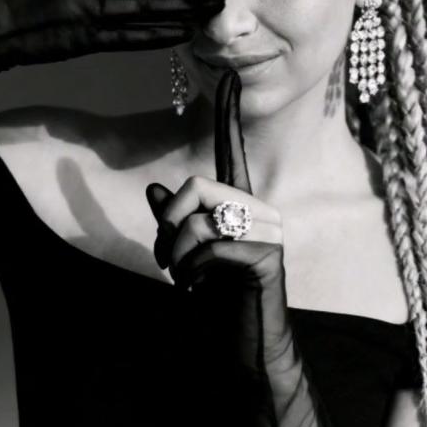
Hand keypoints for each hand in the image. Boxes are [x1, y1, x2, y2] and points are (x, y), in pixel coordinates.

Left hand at [145, 67, 292, 372]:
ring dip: (175, 258)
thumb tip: (157, 191)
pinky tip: (199, 293)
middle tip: (164, 263)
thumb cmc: (221, 304)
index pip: (233, 151)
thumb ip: (174, 225)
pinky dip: (192, 276)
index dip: (230, 114)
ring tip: (184, 283)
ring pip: (199, 221)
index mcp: (241, 205)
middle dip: (166, 226)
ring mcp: (269, 234)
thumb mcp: (188, 260)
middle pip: (198, 186)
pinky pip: (212, 249)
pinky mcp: (267, 259)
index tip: (229, 76)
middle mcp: (260, 211)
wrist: (248, 351)